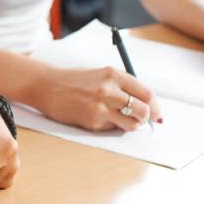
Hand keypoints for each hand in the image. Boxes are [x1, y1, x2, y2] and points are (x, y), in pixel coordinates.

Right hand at [36, 66, 162, 131]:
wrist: (46, 86)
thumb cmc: (74, 81)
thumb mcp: (100, 75)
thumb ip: (121, 86)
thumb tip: (146, 104)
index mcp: (113, 74)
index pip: (147, 93)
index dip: (155, 106)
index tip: (156, 112)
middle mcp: (109, 89)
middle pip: (144, 110)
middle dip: (147, 118)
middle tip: (143, 119)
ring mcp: (101, 106)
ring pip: (132, 124)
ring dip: (131, 124)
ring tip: (120, 119)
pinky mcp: (93, 120)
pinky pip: (113, 128)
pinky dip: (111, 126)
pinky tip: (99, 118)